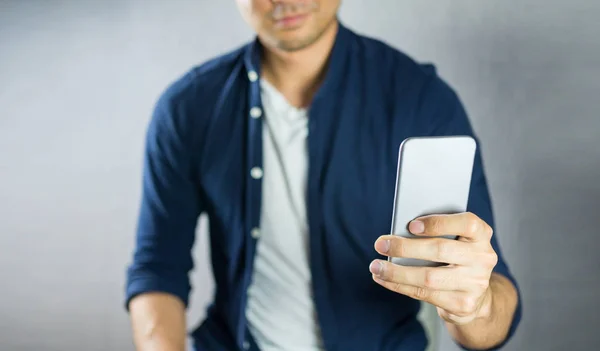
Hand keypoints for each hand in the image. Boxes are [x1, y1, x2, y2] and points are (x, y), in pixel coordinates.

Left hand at [369, 212, 497, 324]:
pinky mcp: (463, 304)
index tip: (411, 225)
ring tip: (376, 266)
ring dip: (397, 272)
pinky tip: (383, 279)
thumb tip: (399, 231)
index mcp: (481, 235)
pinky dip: (399, 285)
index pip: (466, 224)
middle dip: (405, 247)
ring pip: (429, 277)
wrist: (475, 294)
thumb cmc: (455, 256)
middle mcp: (483, 258)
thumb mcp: (454, 240)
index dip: (438, 223)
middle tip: (380, 244)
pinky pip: (424, 294)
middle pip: (440, 251)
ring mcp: (475, 283)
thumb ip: (436, 232)